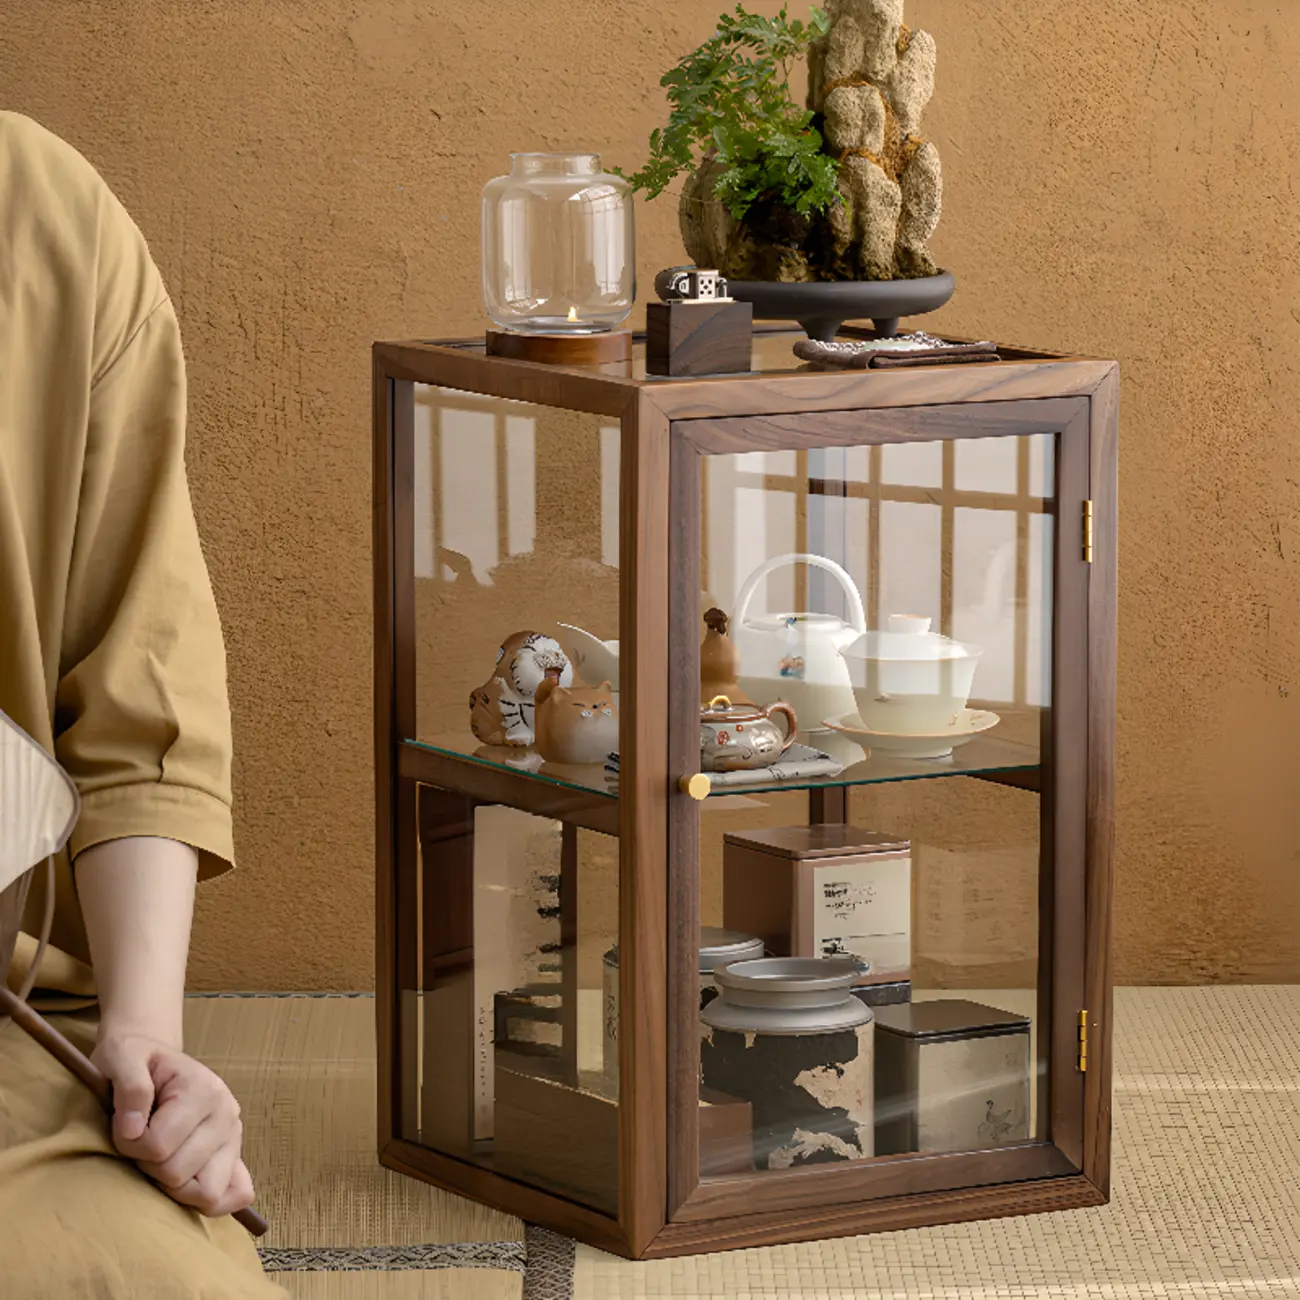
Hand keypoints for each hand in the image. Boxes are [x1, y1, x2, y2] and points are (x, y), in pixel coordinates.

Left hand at [91, 1033, 255, 1217]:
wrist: (155, 1060)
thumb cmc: (136, 1060)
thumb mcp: (121, 1056)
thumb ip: (129, 1086)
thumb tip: (133, 1128)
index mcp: (204, 1089)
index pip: (158, 1146)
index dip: (129, 1144)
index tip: (124, 1126)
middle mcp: (227, 1114)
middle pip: (178, 1174)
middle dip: (147, 1166)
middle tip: (141, 1143)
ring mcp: (234, 1137)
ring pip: (205, 1192)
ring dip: (172, 1187)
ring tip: (160, 1160)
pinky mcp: (235, 1156)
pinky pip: (237, 1195)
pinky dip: (211, 1202)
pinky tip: (187, 1187)